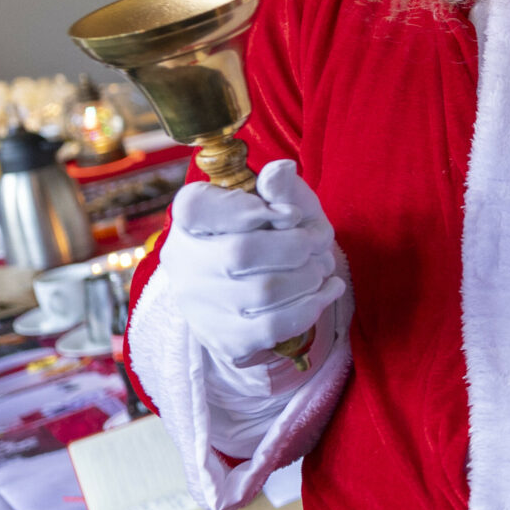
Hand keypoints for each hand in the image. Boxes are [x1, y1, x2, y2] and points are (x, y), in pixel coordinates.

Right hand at [153, 161, 344, 367]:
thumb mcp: (279, 200)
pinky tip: (327, 291)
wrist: (262, 287)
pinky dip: (311, 307)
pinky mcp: (223, 338)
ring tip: (321, 267)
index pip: (199, 207)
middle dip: (296, 247)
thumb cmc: (273, 232)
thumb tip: (281, 171)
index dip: (251, 210)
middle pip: (241, 253)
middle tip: (318, 244)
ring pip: (263, 292)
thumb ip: (279, 187)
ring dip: (309, 277)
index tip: (289, 215)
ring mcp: (199, 304)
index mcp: (189, 217)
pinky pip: (273, 327)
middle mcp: (182, 260)